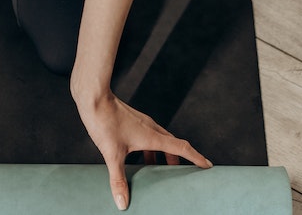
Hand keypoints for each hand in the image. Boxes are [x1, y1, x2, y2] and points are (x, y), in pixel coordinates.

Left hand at [74, 90, 211, 210]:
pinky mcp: (131, 120)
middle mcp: (151, 128)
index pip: (182, 148)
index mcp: (153, 136)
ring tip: (157, 168)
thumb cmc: (104, 122)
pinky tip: (135, 154)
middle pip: (173, 144)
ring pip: (159, 139)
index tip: (207, 165)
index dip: (196, 157)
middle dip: (179, 159)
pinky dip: (148, 147)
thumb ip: (118, 179)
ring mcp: (141, 122)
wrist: (94, 97)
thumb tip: (122, 203)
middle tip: (182, 173)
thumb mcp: (112, 155)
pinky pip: (147, 135)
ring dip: (162, 153)